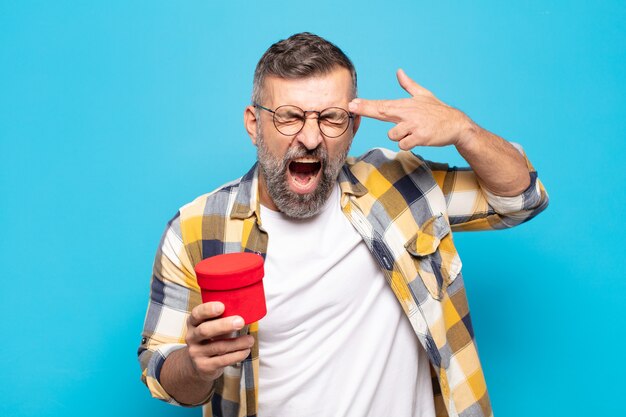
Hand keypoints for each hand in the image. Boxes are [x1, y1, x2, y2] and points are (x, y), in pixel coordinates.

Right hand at [185, 302, 254, 381]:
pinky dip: (237, 355)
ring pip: (218, 347)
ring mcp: (196, 353)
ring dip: (238, 343)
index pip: (197, 314)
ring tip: (250, 340)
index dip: (208, 309)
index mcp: (193, 323)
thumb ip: (222, 318)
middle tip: (240, 321)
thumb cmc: (210, 339)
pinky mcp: (204, 366)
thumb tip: (246, 310)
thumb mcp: (211, 326)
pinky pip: (223, 360)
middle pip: (205, 330)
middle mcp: (192, 337)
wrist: (198, 365)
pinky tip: (246, 351)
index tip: (222, 306)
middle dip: (224, 325)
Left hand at [348, 69, 473, 150]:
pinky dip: (409, 144)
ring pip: (393, 135)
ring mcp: (414, 125)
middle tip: (351, 106)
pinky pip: (404, 144)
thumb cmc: (438, 111)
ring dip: (400, 137)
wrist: (456, 124)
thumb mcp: (424, 95)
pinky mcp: (420, 137)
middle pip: (381, 112)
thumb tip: (399, 71)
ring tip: (414, 131)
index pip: (382, 104)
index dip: (366, 104)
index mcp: (405, 105)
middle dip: (365, 109)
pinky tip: (419, 138)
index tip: (352, 103)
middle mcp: (407, 113)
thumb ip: (408, 85)